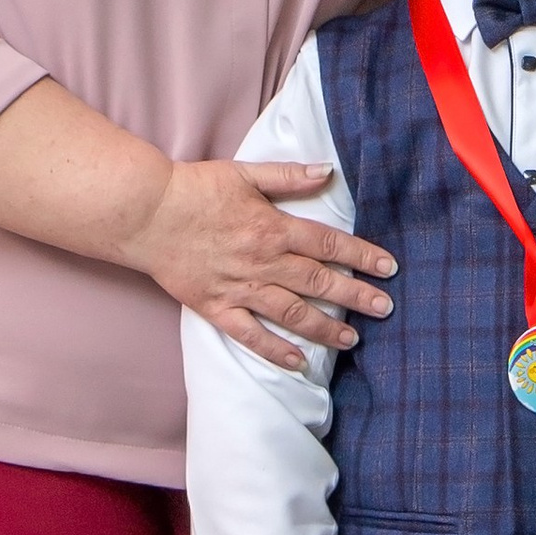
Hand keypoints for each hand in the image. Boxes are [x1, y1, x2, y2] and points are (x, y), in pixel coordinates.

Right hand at [134, 160, 395, 370]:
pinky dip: (275, 350)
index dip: (362, 255)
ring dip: (325, 327)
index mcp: (273, 227)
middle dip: (356, 296)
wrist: (146, 214)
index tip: (389, 268)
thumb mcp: (245, 173)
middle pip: (319, 282)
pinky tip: (299, 363)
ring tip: (352, 340)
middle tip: (385, 308)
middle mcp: (263, 261)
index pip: (328, 244)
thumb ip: (288, 175)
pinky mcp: (216, 307)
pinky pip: (250, 335)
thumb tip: (328, 171)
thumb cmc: (194, 189)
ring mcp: (240, 288)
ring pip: (292, 313)